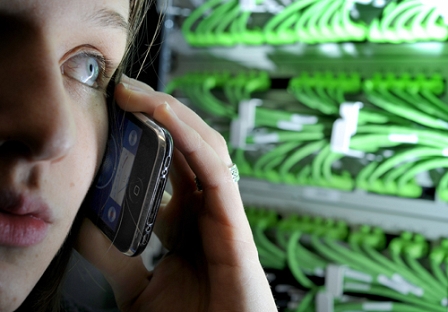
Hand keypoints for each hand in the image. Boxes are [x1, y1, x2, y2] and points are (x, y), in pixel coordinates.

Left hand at [76, 76, 277, 311]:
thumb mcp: (136, 286)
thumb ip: (115, 257)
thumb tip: (82, 224)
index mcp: (186, 219)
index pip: (168, 162)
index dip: (143, 133)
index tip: (111, 114)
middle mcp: (206, 207)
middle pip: (186, 144)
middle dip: (156, 112)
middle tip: (121, 91)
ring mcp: (222, 209)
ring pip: (204, 145)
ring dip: (171, 114)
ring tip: (135, 93)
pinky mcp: (234, 220)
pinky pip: (214, 169)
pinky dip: (190, 137)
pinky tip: (163, 114)